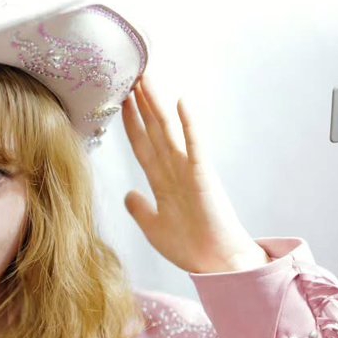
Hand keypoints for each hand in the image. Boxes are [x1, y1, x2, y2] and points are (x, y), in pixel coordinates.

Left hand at [121, 76, 266, 275]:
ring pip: (169, 130)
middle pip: (153, 128)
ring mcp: (189, 170)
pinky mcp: (203, 177)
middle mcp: (175, 169)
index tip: (119, 98)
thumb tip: (128, 195)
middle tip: (131, 71)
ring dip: (156, 103)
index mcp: (163, 181)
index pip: (142, 144)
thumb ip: (141, 209)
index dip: (130, 122)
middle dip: (141, 102)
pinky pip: (195, 146)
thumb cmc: (192, 247)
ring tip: (146, 76)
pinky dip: (189, 125)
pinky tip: (182, 103)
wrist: (217, 265)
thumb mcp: (154, 228)